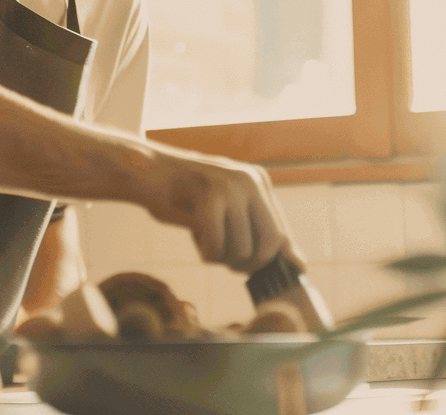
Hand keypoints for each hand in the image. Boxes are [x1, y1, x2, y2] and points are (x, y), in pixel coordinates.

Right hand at [137, 147, 299, 273]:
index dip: (270, 259)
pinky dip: (206, 253)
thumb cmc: (186, 198)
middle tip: (227, 262)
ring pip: (243, 249)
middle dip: (248, 263)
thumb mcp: (226, 212)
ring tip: (205, 242)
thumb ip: (259, 234)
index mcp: (259, 182)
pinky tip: (196, 238)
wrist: (146, 172)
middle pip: (269, 245)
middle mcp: (251, 180)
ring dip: (222, 258)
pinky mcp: (209, 195)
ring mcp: (231, 186)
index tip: (258, 272)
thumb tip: (299, 266)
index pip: (281, 233)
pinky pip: (218, 246)